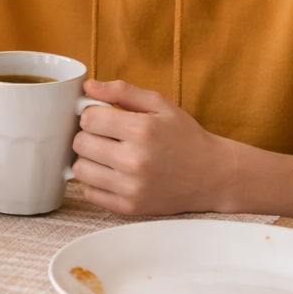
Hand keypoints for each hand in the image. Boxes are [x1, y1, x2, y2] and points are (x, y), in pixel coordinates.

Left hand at [71, 78, 226, 213]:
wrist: (212, 176)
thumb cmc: (184, 137)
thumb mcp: (160, 105)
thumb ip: (123, 92)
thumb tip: (89, 86)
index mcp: (142, 130)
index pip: (88, 118)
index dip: (92, 114)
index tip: (104, 117)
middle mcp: (134, 160)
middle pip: (80, 143)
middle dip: (88, 135)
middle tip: (105, 136)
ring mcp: (131, 187)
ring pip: (80, 169)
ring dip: (88, 159)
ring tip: (107, 154)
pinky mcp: (128, 207)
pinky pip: (89, 192)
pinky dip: (95, 182)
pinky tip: (112, 173)